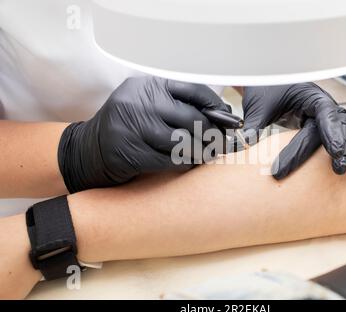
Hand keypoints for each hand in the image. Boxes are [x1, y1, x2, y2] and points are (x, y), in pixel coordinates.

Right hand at [58, 76, 230, 192]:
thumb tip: (221, 113)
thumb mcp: (147, 106)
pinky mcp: (129, 152)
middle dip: (211, 132)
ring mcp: (131, 127)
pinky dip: (185, 163)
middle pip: (190, 116)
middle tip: (222, 141)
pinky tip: (191, 163)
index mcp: (146, 86)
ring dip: (201, 150)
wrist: (88, 150)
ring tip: (210, 153)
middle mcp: (138, 102)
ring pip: (182, 140)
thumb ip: (177, 105)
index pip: (191, 89)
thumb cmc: (127, 127)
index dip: (214, 104)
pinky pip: (169, 160)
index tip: (229, 117)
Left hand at [241, 83, 345, 177]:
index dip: (331, 135)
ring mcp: (326, 113)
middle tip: (339, 169)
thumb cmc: (265, 88)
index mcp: (310, 95)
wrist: (266, 80)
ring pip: (344, 129)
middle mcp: (323, 104)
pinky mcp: (325, 122)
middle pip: (336, 126)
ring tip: (345, 167)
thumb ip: (255, 125)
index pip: (325, 115)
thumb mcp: (258, 106)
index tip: (336, 154)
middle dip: (341, 147)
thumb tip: (246, 143)